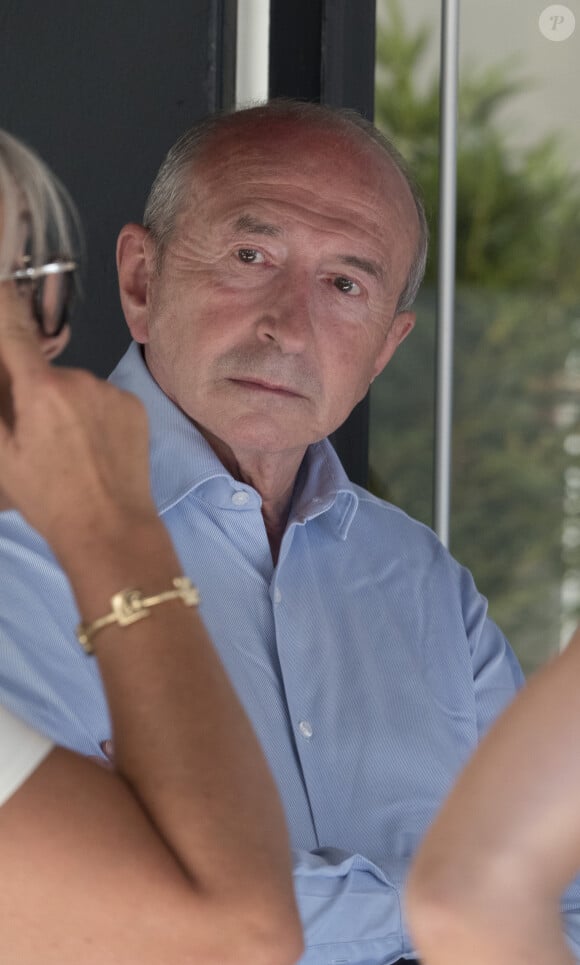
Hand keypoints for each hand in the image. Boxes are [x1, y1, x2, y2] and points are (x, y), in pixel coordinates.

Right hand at [0, 280, 156, 551]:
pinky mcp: (134, 404)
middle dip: (32, 390)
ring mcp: (110, 391)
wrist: (110, 528)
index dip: (2, 306)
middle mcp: (79, 379)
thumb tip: (3, 375)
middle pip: (42, 369)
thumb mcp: (2, 455)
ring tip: (67, 450)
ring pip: (73, 386)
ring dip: (64, 404)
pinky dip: (93, 413)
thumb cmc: (53, 500)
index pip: (12, 328)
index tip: (1, 286)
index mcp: (40, 389)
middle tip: (34, 435)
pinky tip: (92, 448)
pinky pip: (101, 398)